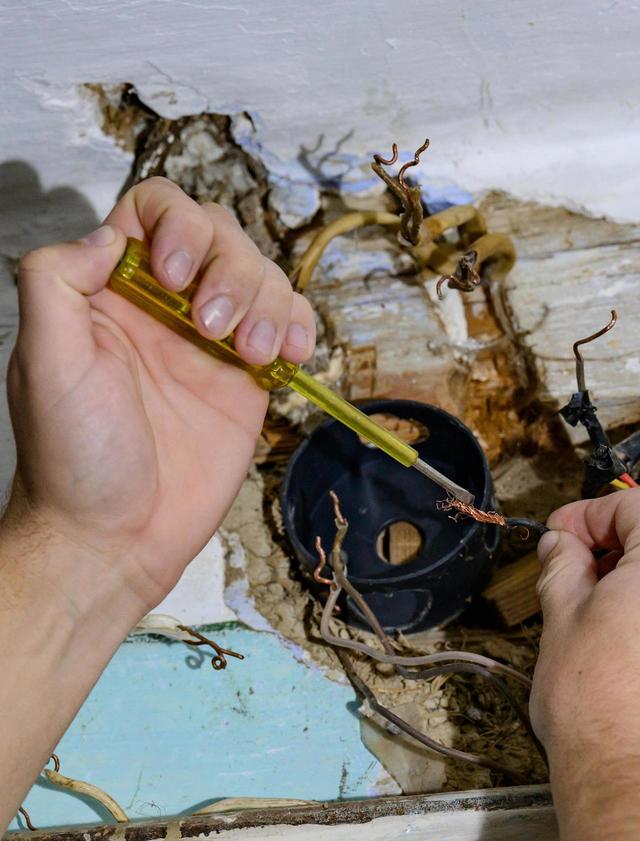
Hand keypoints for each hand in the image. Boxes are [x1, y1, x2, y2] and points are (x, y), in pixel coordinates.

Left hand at [6, 177, 315, 610]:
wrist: (118, 536)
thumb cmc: (73, 456)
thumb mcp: (46, 361)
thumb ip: (57, 282)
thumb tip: (110, 235)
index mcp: (112, 290)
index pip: (154, 212)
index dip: (177, 226)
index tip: (173, 277)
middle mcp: (166, 306)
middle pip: (222, 236)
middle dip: (231, 270)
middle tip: (211, 329)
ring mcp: (214, 342)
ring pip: (264, 277)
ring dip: (268, 303)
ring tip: (252, 355)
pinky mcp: (251, 380)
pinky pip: (290, 327)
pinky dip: (301, 327)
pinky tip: (290, 355)